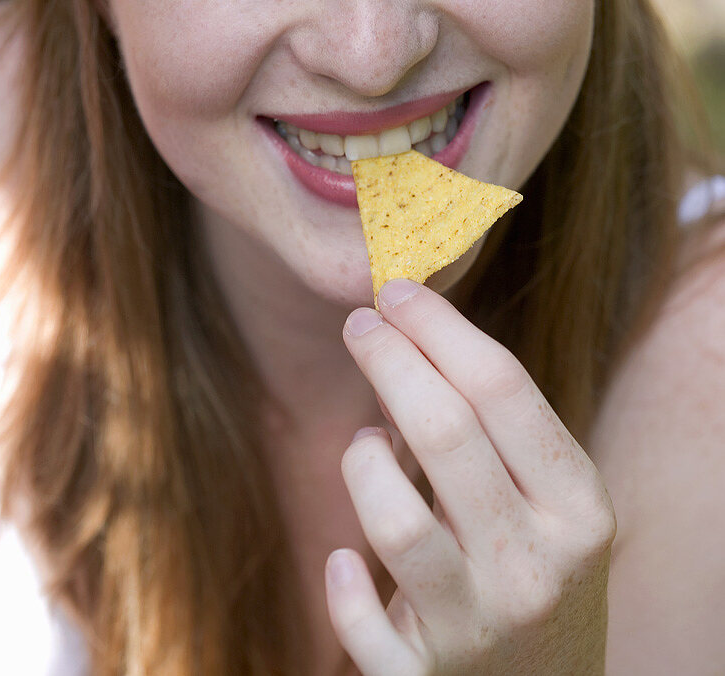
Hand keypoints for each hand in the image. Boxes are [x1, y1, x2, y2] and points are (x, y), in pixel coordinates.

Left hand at [324, 278, 615, 675]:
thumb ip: (497, 431)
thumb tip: (407, 335)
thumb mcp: (550, 502)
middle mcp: (538, 567)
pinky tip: (342, 560)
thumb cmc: (538, 568)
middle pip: (445, 432)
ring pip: (396, 522)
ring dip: (364, 462)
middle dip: (390, 361)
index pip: (502, 388)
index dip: (439, 328)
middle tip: (359, 323)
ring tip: (366, 444)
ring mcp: (482, 630)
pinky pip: (363, 626)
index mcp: (579, 508)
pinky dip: (344, 585)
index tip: (395, 290)